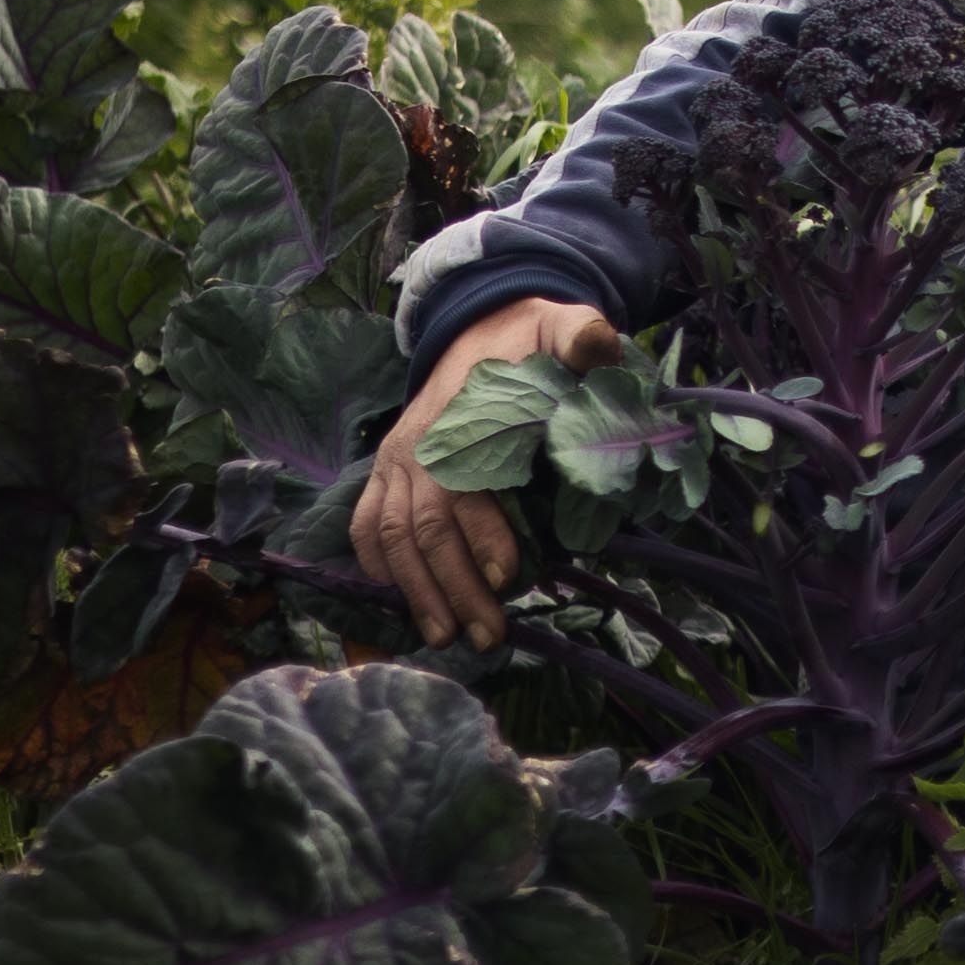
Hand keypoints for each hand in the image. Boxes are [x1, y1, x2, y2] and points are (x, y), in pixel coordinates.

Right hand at [352, 296, 619, 646]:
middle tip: (488, 635)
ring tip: (446, 638)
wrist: (477, 328)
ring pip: (390, 535)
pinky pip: (365, 526)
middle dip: (453, 585)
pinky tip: (403, 604)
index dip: (482, 531)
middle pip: (424, 525)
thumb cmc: (527, 342)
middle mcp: (418, 444)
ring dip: (416, 591)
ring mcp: (395, 460)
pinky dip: (379, 568)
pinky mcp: (385, 473)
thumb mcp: (558, 327)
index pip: (463, 482)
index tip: (510, 576)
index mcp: (460, 417)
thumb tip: (599, 345)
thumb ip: (578, 335)